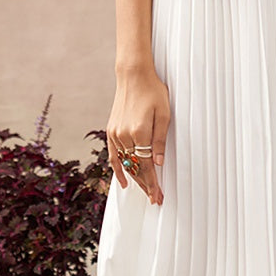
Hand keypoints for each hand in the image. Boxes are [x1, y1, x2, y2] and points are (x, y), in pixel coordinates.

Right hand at [106, 65, 170, 205]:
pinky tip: (124, 181)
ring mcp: (116, 134)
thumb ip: (160, 139)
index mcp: (140, 132)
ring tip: (145, 192)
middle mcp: (125, 135)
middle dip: (146, 186)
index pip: (146, 166)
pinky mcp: (111, 130)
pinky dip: (118, 169)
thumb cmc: (153, 91)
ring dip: (135, 179)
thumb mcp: (164, 113)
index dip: (153, 184)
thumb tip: (157, 163)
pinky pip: (113, 155)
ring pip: (125, 164)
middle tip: (155, 199)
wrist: (133, 75)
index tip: (158, 197)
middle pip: (135, 168)